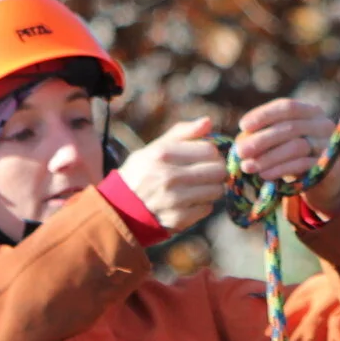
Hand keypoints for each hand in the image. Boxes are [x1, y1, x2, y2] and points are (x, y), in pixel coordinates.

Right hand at [117, 119, 227, 234]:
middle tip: (207, 171)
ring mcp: (175, 200)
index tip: (207, 156)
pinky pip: (208, 208)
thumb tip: (208, 121)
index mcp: (163, 154)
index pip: (210, 150)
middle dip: (216, 169)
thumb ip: (182, 133)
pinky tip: (188, 201)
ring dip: (211, 187)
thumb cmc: (142, 172)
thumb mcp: (154, 148)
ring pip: (217, 190)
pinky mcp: (179, 219)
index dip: (213, 152)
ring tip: (197, 186)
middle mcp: (169, 176)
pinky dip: (202, 204)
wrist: (121, 208)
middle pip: (218, 170)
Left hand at [234, 97, 339, 214]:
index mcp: (311, 111)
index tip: (242, 126)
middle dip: (261, 140)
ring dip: (268, 157)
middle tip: (240, 152)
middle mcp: (323, 124)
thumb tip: (240, 141)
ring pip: (296, 147)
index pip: (287, 107)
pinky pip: (302, 165)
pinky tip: (265, 175)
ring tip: (248, 167)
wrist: (323, 181)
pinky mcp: (329, 166)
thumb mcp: (281, 141)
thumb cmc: (295, 155)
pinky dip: (280, 169)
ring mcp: (328, 145)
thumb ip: (263, 136)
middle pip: (290, 127)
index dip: (264, 115)